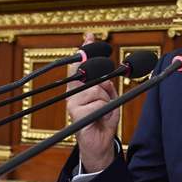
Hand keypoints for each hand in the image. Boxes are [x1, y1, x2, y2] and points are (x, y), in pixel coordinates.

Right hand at [67, 33, 118, 171]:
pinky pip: (97, 103)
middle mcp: (73, 93)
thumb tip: (106, 79)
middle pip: (91, 76)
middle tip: (105, 100)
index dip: (85, 50)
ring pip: (97, 90)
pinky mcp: (75, 112)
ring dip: (106, 101)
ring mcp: (72, 102)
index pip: (82, 65)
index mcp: (80, 89)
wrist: (99, 144)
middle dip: (104, 86)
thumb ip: (107, 87)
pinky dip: (103, 110)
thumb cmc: (103, 122)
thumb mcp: (109, 101)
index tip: (89, 36)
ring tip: (102, 113)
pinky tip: (98, 118)